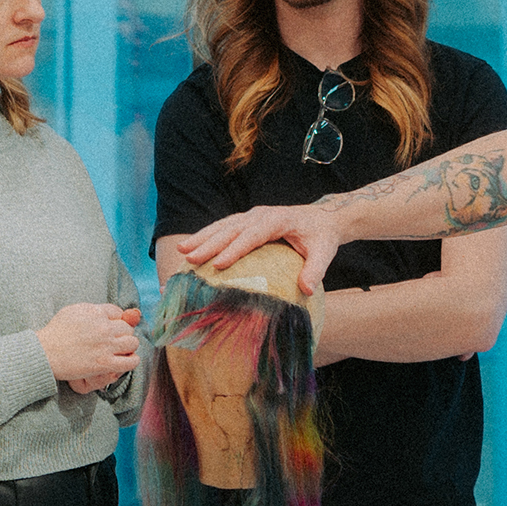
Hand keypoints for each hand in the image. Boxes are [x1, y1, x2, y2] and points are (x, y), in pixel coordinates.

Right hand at [37, 304, 141, 384]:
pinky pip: (131, 362)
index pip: (119, 312)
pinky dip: (131, 361)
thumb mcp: (73, 311)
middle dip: (123, 334)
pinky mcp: (104, 363)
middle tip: (114, 341)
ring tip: (121, 351)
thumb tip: (115, 312)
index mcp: (96, 312)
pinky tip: (125, 361)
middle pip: (128, 327)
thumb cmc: (56, 332)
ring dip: (128, 347)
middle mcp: (103, 327)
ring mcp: (105, 345)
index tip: (110, 329)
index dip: (117, 321)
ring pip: (133, 343)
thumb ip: (94, 310)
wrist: (44, 353)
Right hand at [178, 205, 342, 294]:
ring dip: (202, 237)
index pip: (254, 234)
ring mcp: (252, 215)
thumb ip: (315, 270)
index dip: (235, 249)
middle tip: (190, 258)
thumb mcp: (324, 253)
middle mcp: (261, 214)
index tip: (219, 264)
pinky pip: (224, 226)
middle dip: (209, 243)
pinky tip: (192, 247)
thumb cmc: (322, 237)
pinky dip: (207, 235)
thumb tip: (307, 290)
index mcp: (278, 220)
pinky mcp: (247, 220)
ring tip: (182, 251)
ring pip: (223, 225)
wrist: (323, 217)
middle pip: (232, 228)